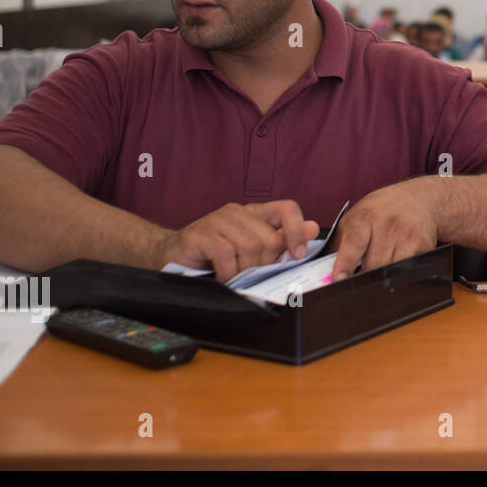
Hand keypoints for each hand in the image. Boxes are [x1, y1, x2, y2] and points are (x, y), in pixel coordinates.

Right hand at [158, 201, 319, 282]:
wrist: (172, 257)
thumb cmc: (216, 256)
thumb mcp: (253, 249)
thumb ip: (282, 239)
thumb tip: (313, 228)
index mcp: (255, 213)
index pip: (287, 209)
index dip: (297, 231)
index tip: (297, 255)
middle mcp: (238, 212)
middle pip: (269, 239)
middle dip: (264, 264)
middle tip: (250, 274)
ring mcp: (217, 220)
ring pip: (250, 247)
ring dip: (245, 270)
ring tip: (235, 276)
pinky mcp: (200, 234)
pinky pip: (226, 255)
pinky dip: (228, 273)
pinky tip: (223, 277)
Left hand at [328, 181, 439, 280]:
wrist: (420, 198)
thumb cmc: (383, 210)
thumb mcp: (358, 217)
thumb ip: (341, 242)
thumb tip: (322, 270)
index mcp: (366, 217)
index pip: (354, 242)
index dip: (345, 263)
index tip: (338, 279)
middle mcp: (388, 224)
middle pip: (373, 263)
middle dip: (363, 277)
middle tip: (356, 282)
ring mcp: (407, 235)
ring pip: (390, 270)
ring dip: (381, 277)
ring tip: (375, 273)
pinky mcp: (423, 245)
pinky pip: (407, 269)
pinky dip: (399, 273)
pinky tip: (396, 266)